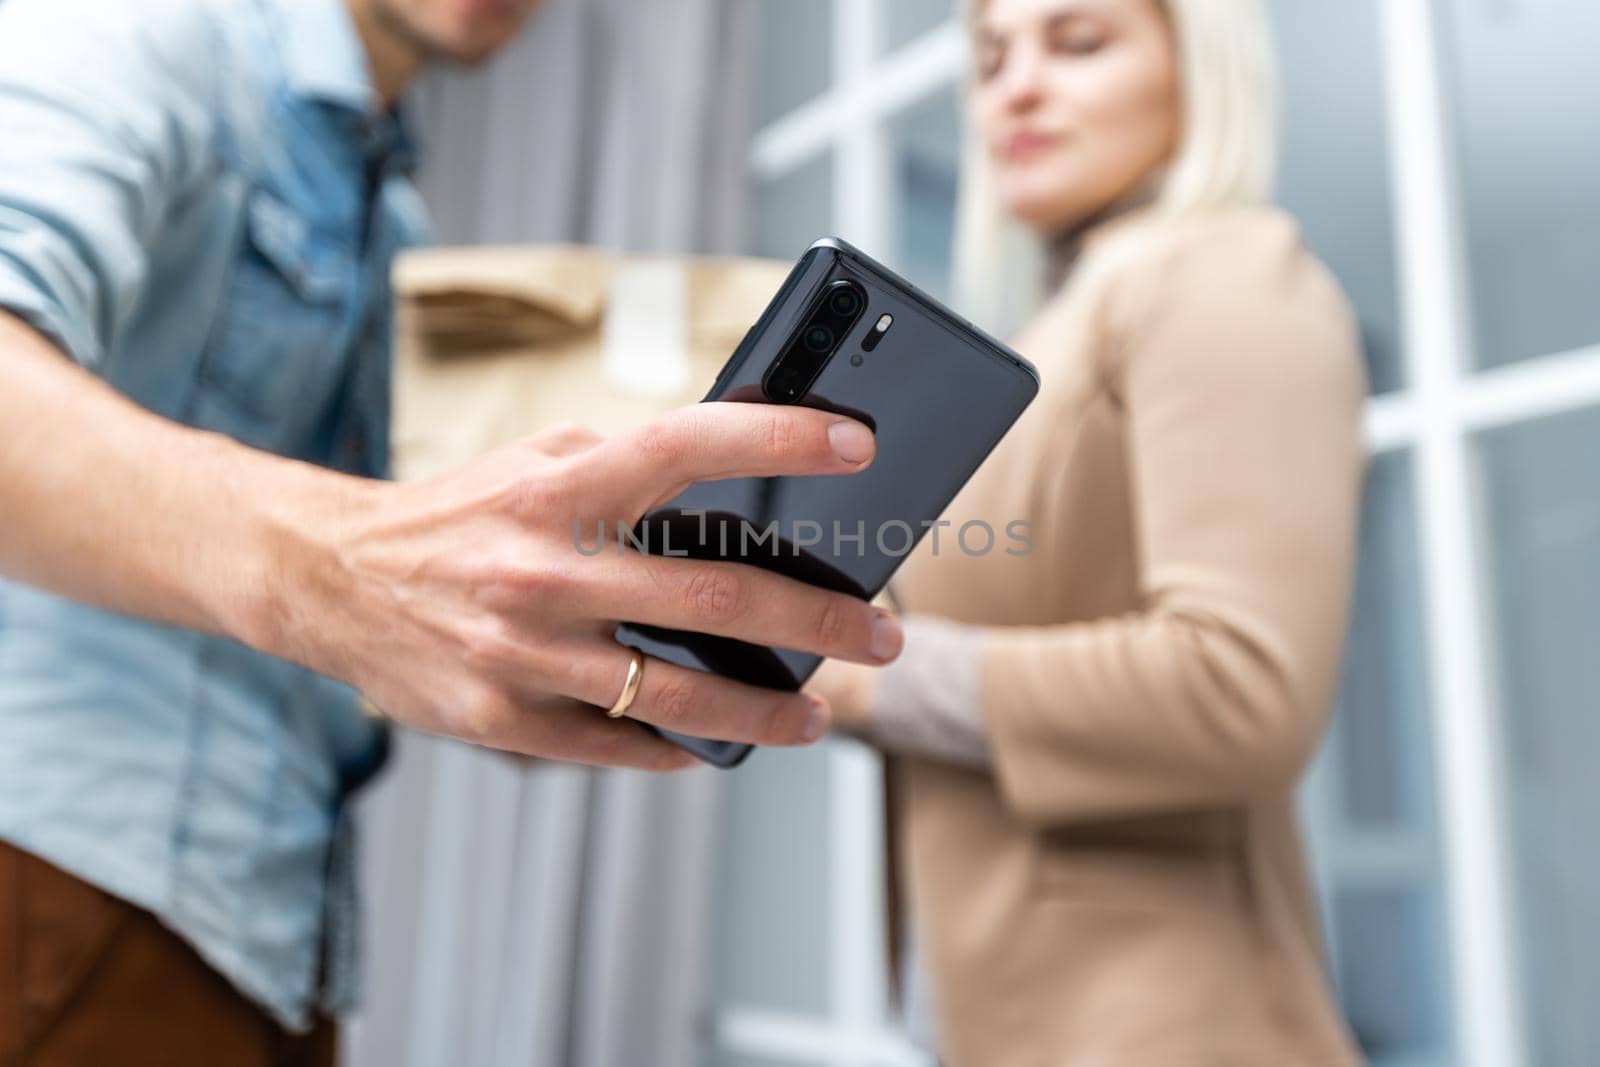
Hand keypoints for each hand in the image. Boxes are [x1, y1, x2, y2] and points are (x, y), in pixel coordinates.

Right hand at [258, 403, 904, 770]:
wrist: (328, 578)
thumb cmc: (455, 513)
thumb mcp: (534, 460)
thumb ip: (626, 462)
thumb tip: (738, 473)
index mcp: (558, 489)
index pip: (686, 448)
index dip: (776, 440)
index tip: (856, 443)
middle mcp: (546, 570)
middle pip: (716, 600)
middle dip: (819, 623)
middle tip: (884, 635)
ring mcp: (525, 653)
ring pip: (678, 695)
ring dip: (767, 712)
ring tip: (821, 713)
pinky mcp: (504, 719)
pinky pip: (617, 744)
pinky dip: (677, 746)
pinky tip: (716, 743)